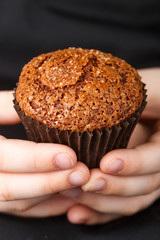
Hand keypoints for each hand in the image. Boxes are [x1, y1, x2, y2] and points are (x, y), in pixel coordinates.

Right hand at [0, 91, 88, 216]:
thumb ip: (9, 106)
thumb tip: (44, 102)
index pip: (5, 156)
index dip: (37, 159)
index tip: (69, 156)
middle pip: (11, 188)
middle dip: (50, 183)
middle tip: (82, 174)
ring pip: (17, 204)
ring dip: (51, 198)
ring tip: (80, 186)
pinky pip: (21, 212)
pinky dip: (45, 208)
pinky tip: (67, 199)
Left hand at [62, 68, 159, 224]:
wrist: (145, 112)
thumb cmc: (150, 97)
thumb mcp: (150, 93)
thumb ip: (141, 98)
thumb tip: (109, 97)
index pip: (158, 157)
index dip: (135, 163)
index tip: (107, 162)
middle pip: (146, 185)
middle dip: (115, 187)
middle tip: (86, 182)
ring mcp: (147, 177)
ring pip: (133, 200)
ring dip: (103, 203)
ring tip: (75, 197)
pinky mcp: (131, 184)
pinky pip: (121, 205)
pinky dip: (101, 211)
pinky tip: (80, 213)